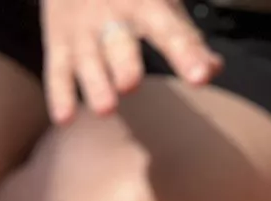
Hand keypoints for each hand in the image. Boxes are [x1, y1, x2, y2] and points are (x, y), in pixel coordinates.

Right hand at [41, 0, 219, 122]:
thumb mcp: (160, 3)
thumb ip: (185, 37)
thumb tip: (214, 68)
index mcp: (146, 4)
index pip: (170, 31)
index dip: (186, 53)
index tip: (201, 76)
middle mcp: (112, 17)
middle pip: (119, 42)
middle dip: (125, 63)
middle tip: (130, 84)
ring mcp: (83, 31)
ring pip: (88, 60)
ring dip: (96, 83)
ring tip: (106, 109)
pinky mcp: (58, 42)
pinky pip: (56, 70)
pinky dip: (59, 94)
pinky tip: (65, 119)